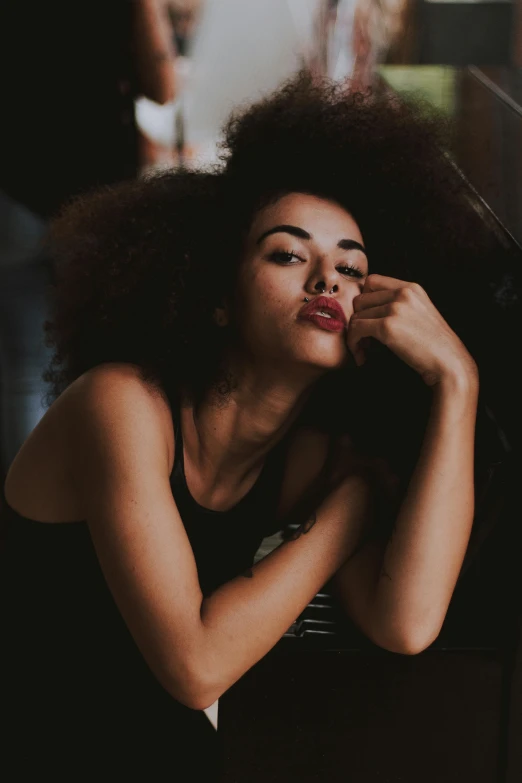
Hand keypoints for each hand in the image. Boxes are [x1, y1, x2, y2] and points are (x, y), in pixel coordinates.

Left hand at [346, 274, 478, 386]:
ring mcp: (395, 308)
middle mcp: (403, 293)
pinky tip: (361, 356)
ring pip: (356, 316)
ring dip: (354, 336)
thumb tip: (367, 311)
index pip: (372, 281)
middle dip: (357, 320)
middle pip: (360, 300)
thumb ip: (399, 305)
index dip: (364, 302)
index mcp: (411, 288)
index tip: (367, 320)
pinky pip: (356, 329)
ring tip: (363, 351)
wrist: (449, 363)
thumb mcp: (420, 314)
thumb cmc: (433, 346)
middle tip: (364, 340)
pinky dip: (353, 344)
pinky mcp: (387, 326)